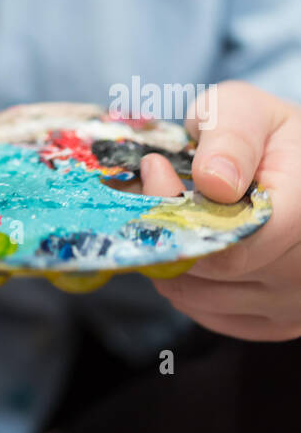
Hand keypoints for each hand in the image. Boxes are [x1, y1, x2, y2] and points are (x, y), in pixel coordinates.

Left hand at [140, 81, 300, 339]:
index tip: (155, 168)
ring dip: (170, 257)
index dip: (183, 212)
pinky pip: (209, 313)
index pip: (238, 240)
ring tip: (168, 213)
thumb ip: (231, 138)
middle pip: (217, 272)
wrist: (289, 163)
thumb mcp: (245, 110)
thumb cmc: (264, 132)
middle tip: (146, 188)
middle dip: (169, 230)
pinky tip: (186, 243)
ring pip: (203, 298)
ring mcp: (293, 301)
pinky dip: (185, 282)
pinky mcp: (274, 322)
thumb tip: (214, 181)